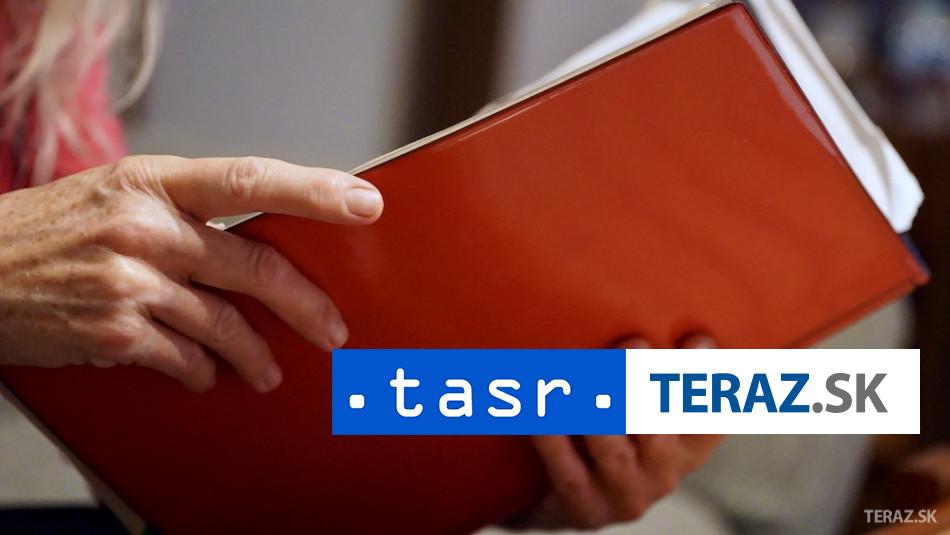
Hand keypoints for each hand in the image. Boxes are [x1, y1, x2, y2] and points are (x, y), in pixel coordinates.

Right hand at [0, 155, 382, 392]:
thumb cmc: (52, 230)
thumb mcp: (118, 193)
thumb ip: (188, 213)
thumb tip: (259, 247)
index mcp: (154, 183)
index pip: (251, 179)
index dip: (315, 192)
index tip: (365, 204)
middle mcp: (146, 227)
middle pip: (255, 265)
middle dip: (305, 304)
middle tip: (333, 329)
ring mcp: (129, 280)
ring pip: (226, 324)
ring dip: (256, 355)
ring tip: (267, 370)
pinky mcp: (114, 332)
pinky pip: (186, 359)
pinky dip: (204, 371)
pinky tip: (208, 375)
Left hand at [529, 334, 722, 527]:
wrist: (559, 496)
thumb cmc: (607, 429)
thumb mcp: (641, 402)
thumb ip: (654, 364)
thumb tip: (668, 306)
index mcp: (688, 445)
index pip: (709, 411)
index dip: (706, 377)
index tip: (698, 339)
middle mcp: (664, 473)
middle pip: (660, 427)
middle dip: (644, 383)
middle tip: (630, 344)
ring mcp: (625, 496)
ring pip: (614, 450)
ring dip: (595, 407)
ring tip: (577, 370)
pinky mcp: (585, 511)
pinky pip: (567, 471)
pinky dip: (552, 438)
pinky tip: (539, 408)